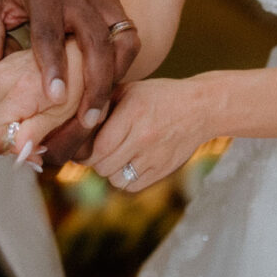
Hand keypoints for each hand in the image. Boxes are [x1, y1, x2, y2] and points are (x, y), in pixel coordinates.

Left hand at [0, 0, 138, 134]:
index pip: (50, 31)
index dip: (54, 66)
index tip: (56, 98)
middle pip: (96, 40)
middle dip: (96, 82)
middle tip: (88, 119)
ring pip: (123, 38)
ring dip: (116, 76)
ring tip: (100, 110)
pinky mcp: (114, 4)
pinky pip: (129, 36)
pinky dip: (124, 64)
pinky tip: (108, 89)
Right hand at [0, 44, 84, 158]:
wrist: (73, 55)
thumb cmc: (73, 85)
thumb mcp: (60, 116)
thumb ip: (34, 134)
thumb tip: (14, 152)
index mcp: (20, 95)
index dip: (11, 150)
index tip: (29, 151)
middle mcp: (1, 83)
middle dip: (4, 138)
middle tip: (28, 137)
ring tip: (16, 122)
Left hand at [91, 77, 210, 190]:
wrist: (201, 108)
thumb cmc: (160, 96)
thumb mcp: (131, 90)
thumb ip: (104, 104)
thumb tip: (75, 123)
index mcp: (133, 114)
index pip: (97, 147)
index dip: (85, 151)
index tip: (83, 147)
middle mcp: (143, 137)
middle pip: (103, 166)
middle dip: (95, 161)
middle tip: (98, 151)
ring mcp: (154, 156)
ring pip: (115, 179)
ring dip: (110, 171)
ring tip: (115, 157)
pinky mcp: (163, 170)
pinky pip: (131, 186)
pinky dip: (125, 179)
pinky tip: (130, 163)